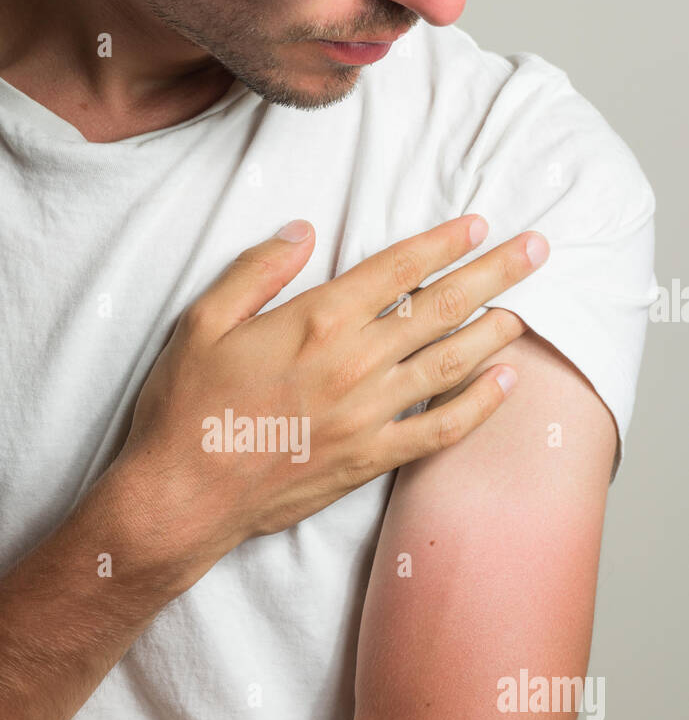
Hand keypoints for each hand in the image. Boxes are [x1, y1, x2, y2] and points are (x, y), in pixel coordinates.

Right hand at [116, 215, 547, 549]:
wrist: (183, 495)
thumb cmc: (187, 407)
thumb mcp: (203, 321)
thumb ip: (258, 270)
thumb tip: (303, 230)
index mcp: (316, 320)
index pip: (399, 270)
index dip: (443, 243)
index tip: (478, 225)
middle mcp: (354, 362)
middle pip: (441, 308)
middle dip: (494, 274)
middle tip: (536, 249)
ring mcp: (368, 414)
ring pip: (450, 364)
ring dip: (494, 333)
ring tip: (526, 310)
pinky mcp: (369, 459)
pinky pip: (439, 431)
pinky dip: (478, 408)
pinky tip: (505, 385)